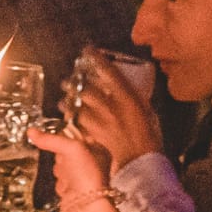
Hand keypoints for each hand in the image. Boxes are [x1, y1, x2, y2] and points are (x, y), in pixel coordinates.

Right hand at [27, 126, 117, 211]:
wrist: (85, 207)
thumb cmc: (88, 176)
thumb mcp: (71, 148)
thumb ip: (51, 139)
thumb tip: (32, 132)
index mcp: (98, 150)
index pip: (77, 137)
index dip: (67, 139)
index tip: (59, 139)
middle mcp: (91, 164)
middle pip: (64, 153)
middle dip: (62, 158)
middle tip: (69, 163)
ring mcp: (81, 178)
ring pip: (60, 167)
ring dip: (61, 172)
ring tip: (70, 178)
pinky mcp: (72, 190)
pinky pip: (59, 181)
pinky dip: (60, 184)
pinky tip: (67, 188)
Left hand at [71, 52, 162, 171]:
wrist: (141, 160)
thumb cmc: (150, 135)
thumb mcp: (147, 110)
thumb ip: (137, 99)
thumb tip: (130, 91)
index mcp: (128, 96)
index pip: (108, 72)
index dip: (96, 59)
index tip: (87, 50)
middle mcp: (112, 105)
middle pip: (86, 88)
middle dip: (73, 83)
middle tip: (66, 81)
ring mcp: (101, 119)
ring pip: (78, 105)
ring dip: (68, 102)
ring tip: (62, 100)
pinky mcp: (94, 133)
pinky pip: (79, 122)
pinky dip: (73, 119)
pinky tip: (69, 117)